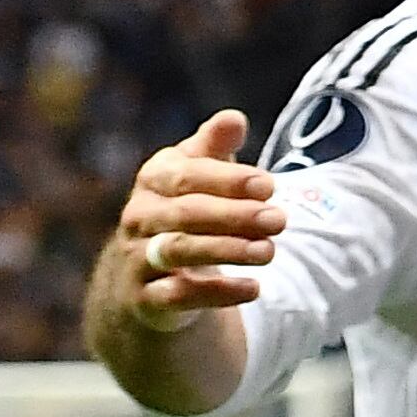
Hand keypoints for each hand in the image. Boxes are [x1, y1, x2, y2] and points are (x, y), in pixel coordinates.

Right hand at [113, 113, 283, 309]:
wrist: (142, 274)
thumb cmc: (184, 208)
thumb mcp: (197, 172)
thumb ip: (214, 146)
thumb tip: (233, 118)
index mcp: (153, 180)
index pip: (187, 176)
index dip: (229, 180)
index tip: (270, 185)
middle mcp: (138, 217)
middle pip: (187, 214)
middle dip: (236, 216)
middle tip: (280, 220)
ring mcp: (136, 258)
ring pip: (179, 251)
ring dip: (229, 250)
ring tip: (270, 251)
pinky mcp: (144, 298)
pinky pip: (177, 295)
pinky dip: (217, 292)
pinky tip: (254, 288)